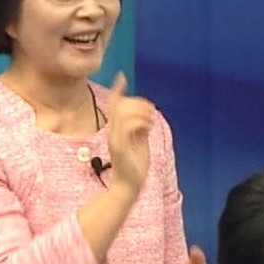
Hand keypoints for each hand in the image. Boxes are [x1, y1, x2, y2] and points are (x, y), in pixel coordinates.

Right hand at [105, 72, 154, 195]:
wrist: (128, 186)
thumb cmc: (134, 166)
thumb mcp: (139, 141)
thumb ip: (140, 127)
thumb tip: (146, 113)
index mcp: (116, 129)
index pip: (114, 105)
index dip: (118, 90)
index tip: (121, 76)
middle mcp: (113, 132)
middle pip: (120, 106)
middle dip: (137, 102)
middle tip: (151, 110)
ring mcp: (115, 139)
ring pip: (123, 113)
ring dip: (140, 112)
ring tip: (150, 119)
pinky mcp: (119, 147)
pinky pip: (127, 127)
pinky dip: (140, 122)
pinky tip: (147, 127)